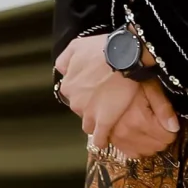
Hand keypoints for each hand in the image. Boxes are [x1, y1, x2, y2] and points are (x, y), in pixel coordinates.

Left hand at [56, 37, 178, 154]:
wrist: (124, 57)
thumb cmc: (101, 49)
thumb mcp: (76, 46)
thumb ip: (64, 60)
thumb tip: (63, 71)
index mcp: (68, 85)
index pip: (72, 94)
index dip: (85, 91)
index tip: (94, 88)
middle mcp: (74, 101)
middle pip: (81, 108)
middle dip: (90, 105)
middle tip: (105, 98)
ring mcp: (89, 113)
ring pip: (88, 123)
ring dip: (96, 120)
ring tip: (109, 115)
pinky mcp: (104, 121)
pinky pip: (99, 138)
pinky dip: (101, 140)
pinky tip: (104, 141)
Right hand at [99, 81, 180, 157]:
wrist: (107, 77)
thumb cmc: (131, 81)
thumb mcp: (152, 89)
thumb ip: (164, 108)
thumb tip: (174, 128)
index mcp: (139, 121)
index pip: (167, 137)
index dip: (171, 130)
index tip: (168, 122)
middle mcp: (126, 133)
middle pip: (156, 147)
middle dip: (161, 137)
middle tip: (159, 124)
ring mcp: (115, 138)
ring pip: (143, 152)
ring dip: (149, 143)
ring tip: (147, 129)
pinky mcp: (109, 138)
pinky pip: (128, 152)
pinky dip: (135, 147)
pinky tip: (137, 136)